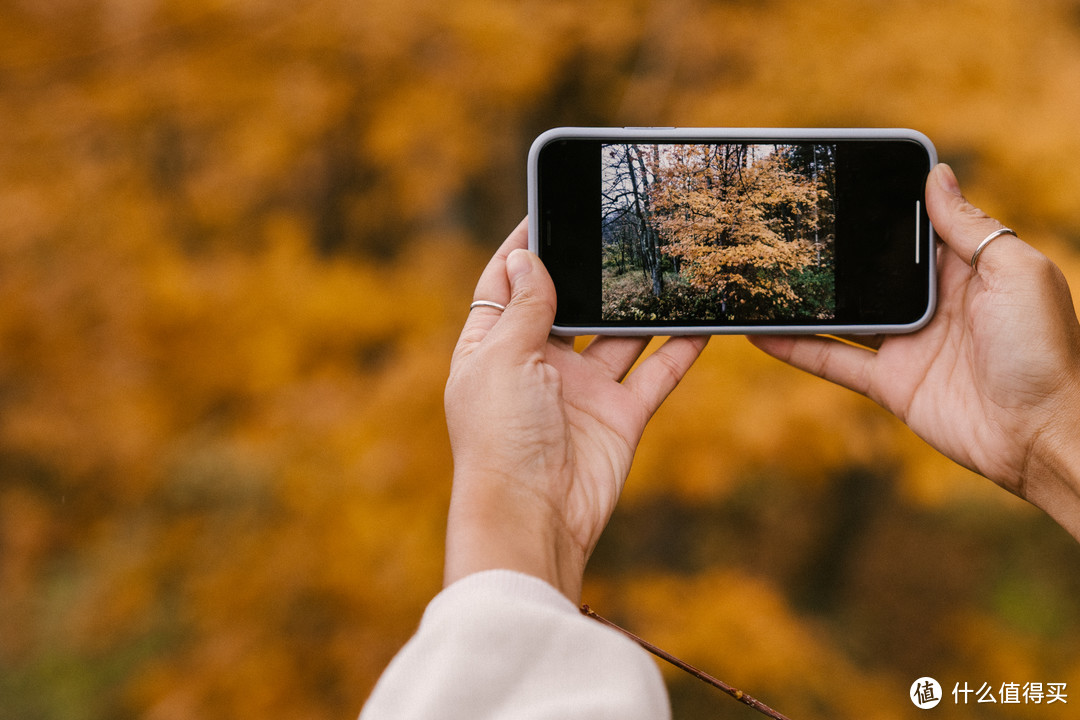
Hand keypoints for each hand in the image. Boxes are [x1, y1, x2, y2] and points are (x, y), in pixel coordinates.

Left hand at [443, 219, 707, 600]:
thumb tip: (524, 255)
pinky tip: (703, 319)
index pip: (504, 285)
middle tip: (623, 229)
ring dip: (641, 306)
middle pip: (567, 305)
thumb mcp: (503, 358)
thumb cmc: (500, 437)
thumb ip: (524, 307)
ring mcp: (581, 390)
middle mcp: (537, 365)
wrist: (534, 517)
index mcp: (492, 348)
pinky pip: (655, 373)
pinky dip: (680, 349)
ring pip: (618, 335)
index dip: (523, 248)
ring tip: (670, 262)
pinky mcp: (620, 415)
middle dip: (590, 271)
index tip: (548, 207)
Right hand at [752, 164, 1079, 537]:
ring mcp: (906, 344)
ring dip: (804, 299)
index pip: (915, 228)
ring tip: (761, 277)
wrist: (1041, 436)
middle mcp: (932, 303)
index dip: (883, 205)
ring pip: (844, 313)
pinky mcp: (889, 383)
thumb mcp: (1015, 273)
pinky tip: (760, 334)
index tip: (841, 180)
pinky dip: (795, 348)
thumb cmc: (1044, 351)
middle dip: (832, 251)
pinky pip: (832, 360)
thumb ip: (970, 228)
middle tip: (782, 229)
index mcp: (967, 268)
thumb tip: (938, 174)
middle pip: (870, 270)